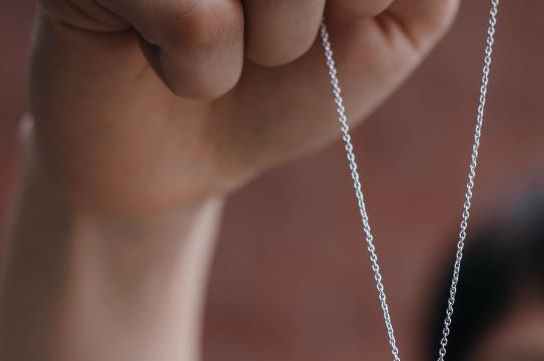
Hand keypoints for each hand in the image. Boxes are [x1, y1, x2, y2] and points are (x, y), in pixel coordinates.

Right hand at [28, 0, 458, 215]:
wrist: (184, 162)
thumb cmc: (284, 85)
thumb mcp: (381, 35)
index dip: (367, 1)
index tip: (343, 15)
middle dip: (324, 14)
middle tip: (280, 40)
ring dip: (270, 44)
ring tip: (225, 50)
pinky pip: (198, 21)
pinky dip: (200, 73)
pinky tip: (162, 61)